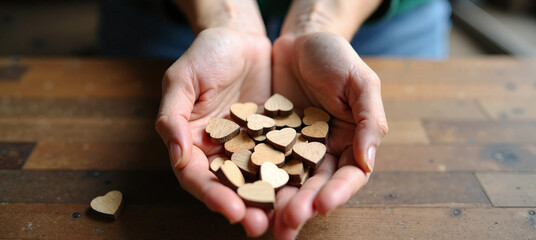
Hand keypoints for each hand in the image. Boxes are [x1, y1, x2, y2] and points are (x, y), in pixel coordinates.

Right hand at [155, 27, 272, 236]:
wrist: (240, 38)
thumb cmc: (205, 55)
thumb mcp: (182, 80)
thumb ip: (173, 117)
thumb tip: (177, 156)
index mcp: (193, 144)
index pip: (197, 177)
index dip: (212, 195)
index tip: (231, 211)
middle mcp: (222, 152)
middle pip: (230, 187)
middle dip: (246, 208)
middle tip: (263, 226)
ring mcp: (250, 147)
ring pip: (260, 179)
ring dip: (272, 200)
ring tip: (287, 217)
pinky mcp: (276, 138)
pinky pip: (285, 158)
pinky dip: (293, 174)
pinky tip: (306, 186)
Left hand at [271, 32, 388, 238]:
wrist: (300, 39)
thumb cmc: (336, 57)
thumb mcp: (361, 82)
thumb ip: (370, 121)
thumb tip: (368, 162)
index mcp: (350, 142)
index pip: (347, 176)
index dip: (337, 192)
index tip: (322, 206)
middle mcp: (322, 151)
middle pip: (314, 186)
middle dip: (302, 206)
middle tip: (287, 223)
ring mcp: (292, 148)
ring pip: (286, 180)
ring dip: (277, 202)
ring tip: (264, 222)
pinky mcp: (266, 139)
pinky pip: (260, 161)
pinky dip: (254, 177)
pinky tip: (243, 191)